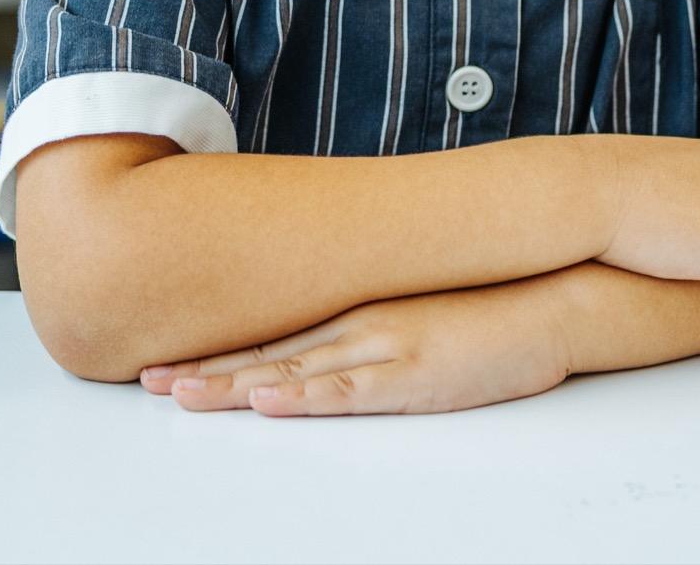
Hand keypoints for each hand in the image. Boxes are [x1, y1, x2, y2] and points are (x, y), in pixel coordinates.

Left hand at [141, 278, 574, 416]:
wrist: (553, 298)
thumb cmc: (488, 306)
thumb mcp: (416, 307)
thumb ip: (370, 320)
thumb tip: (328, 334)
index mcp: (355, 307)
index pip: (271, 332)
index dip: (214, 348)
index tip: (164, 359)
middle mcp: (357, 323)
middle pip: (265, 351)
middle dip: (203, 369)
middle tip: (147, 380)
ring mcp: (383, 347)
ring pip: (292, 370)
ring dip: (232, 385)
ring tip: (180, 394)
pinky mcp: (413, 374)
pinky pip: (349, 391)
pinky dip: (305, 397)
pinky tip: (268, 400)